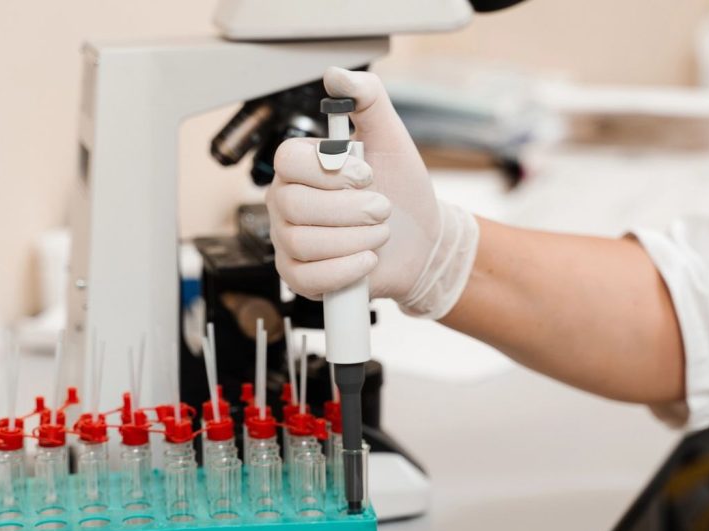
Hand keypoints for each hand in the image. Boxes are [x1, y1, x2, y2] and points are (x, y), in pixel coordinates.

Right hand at [266, 68, 478, 318]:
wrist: (422, 243)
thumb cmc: (401, 192)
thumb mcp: (391, 139)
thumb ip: (367, 101)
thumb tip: (336, 76)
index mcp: (300, 168)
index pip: (287, 161)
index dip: (330, 171)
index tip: (366, 176)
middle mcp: (286, 204)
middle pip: (295, 205)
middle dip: (351, 210)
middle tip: (381, 210)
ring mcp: (289, 242)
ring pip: (305, 242)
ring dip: (355, 239)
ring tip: (378, 235)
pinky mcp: (299, 277)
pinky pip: (308, 277)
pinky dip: (345, 269)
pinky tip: (367, 260)